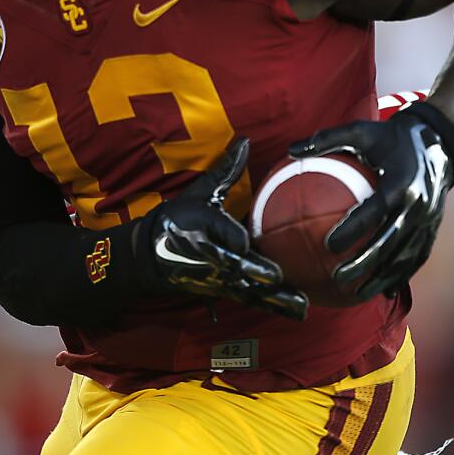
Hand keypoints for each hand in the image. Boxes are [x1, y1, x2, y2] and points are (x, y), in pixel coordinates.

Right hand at [139, 137, 307, 320]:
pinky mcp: (226, 292)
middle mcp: (212, 257)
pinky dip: (276, 308)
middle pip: (235, 266)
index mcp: (204, 229)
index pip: (220, 234)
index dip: (231, 238)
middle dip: (254, 272)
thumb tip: (246, 140)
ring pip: (249, 289)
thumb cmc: (181, 217)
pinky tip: (301, 315)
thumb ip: (226, 169)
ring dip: (275, 299)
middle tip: (277, 277)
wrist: (151, 255)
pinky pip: (253, 301)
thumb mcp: (201, 192)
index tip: (244, 243)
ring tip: (302, 306)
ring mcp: (220, 279)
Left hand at [289, 101, 453, 300]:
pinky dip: (401, 275)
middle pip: (390, 241)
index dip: (353, 228)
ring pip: (406, 256)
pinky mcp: (434, 228)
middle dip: (365, 263)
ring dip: (383, 278)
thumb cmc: (391, 136)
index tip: (328, 245)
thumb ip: (326, 140)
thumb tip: (290, 150)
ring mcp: (430, 219)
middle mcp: (419, 204)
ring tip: (357, 294)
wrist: (438, 141)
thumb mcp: (360, 130)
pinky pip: (417, 256)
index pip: (375, 210)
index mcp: (401, 182)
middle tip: (337, 278)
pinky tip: (381, 292)